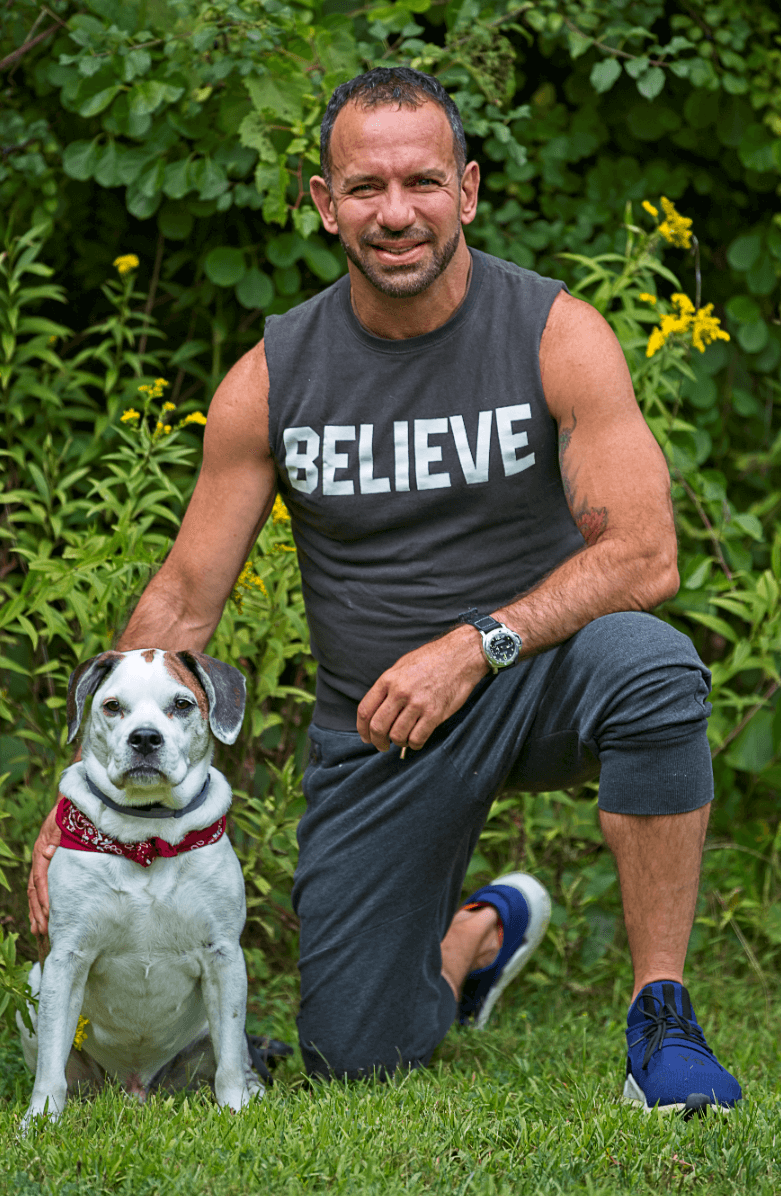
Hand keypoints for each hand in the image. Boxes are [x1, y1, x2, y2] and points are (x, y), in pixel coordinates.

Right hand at [28, 804, 60, 936]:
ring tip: (38, 931)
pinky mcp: (47, 863)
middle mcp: (39, 858)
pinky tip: (40, 916)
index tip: (49, 913)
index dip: (44, 896)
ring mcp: (41, 861)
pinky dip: (39, 902)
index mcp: (42, 850)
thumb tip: (47, 853)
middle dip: (38, 911)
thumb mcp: (64, 824)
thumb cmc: (69, 813)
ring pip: (35, 891)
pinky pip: (39, 887)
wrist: (69, 803)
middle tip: (44, 931)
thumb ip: (57, 838)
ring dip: (36, 911)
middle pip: (35, 889)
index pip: (41, 879)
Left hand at [357, 625, 488, 751]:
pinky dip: (414, 744)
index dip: (362, 729)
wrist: (460, 655)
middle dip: (377, 741)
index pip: (365, 710)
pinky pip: (417, 738)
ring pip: (397, 736)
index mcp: (388, 680)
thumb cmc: (431, 660)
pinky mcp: (435, 713)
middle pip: (378, 727)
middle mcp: (400, 692)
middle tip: (382, 746)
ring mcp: (418, 703)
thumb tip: (377, 710)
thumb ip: (388, 687)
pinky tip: (416, 738)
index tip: (366, 737)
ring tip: (403, 739)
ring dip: (398, 742)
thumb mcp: (402, 666)